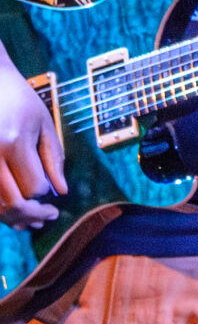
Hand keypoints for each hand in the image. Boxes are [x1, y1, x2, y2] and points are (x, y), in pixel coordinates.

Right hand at [0, 54, 65, 229]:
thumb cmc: (21, 101)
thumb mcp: (44, 124)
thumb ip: (54, 159)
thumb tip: (61, 192)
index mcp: (14, 143)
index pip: (34, 187)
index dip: (45, 195)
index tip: (53, 195)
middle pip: (12, 203)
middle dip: (32, 216)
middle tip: (48, 218)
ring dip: (13, 219)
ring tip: (30, 222)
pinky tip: (11, 212)